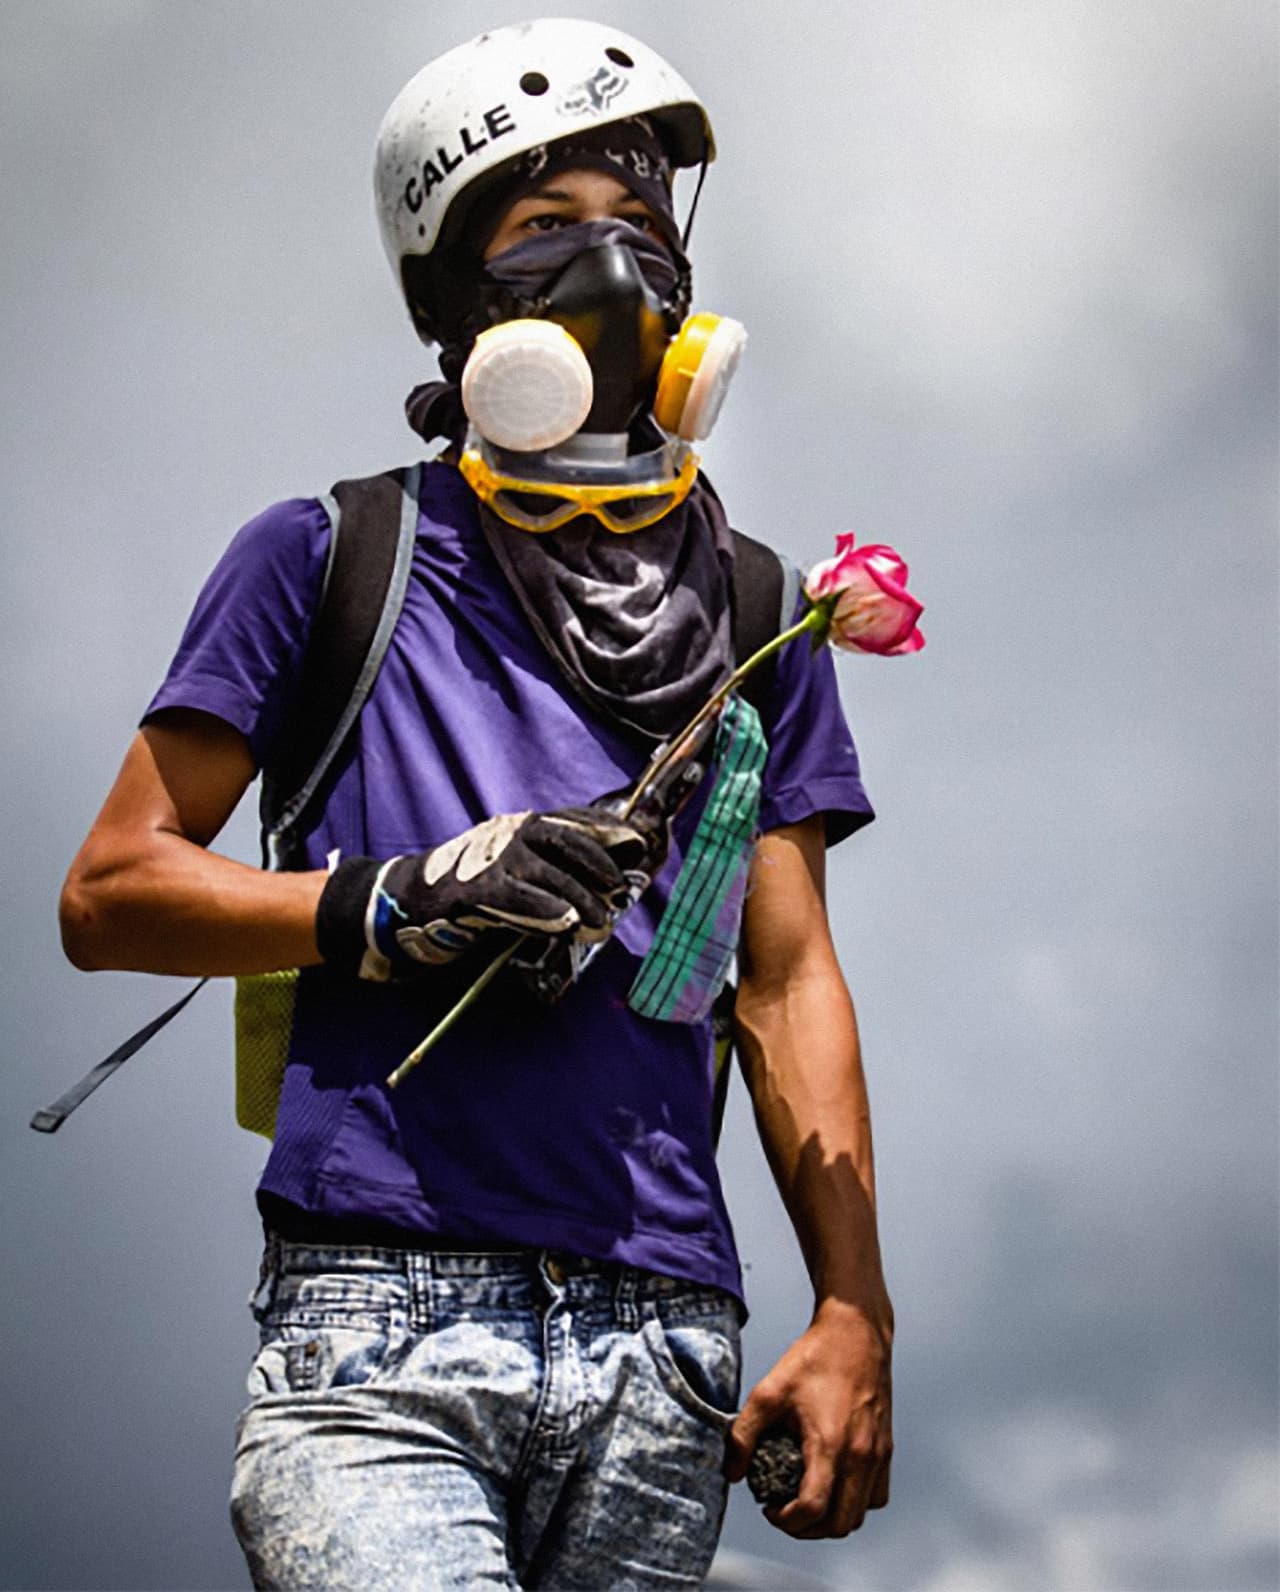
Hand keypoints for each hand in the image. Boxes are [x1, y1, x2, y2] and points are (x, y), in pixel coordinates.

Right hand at [316, 807, 653, 981]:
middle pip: (565, 841)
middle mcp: (508, 833)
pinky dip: (547, 911)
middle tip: (622, 890)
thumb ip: (550, 870)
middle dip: (599, 864)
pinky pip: (519, 899)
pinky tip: (569, 922)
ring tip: (603, 923)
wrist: (407, 900)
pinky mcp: (474, 890)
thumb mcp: (512, 868)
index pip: (571, 819)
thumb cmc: (469, 888)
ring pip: (548, 874)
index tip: (636, 843)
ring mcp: (490, 859)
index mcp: (519, 826)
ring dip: (582, 899)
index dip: (605, 830)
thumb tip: (603, 885)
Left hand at [725, 1299, 892, 1537]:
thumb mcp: (768, 1391)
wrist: (856, 1331)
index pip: (813, 1510)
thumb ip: (743, 1434)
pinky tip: (833, 1483)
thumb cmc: (812, 1358)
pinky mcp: (887, 1447)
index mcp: (830, 1444)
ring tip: (806, 1501)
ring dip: (833, 1519)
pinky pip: (876, 1495)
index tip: (769, 1508)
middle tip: (784, 1512)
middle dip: (808, 1529)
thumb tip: (731, 1473)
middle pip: (840, 1524)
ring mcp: (878, 1454)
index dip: (787, 1522)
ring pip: (861, 1514)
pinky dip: (855, 1502)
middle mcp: (861, 1455)